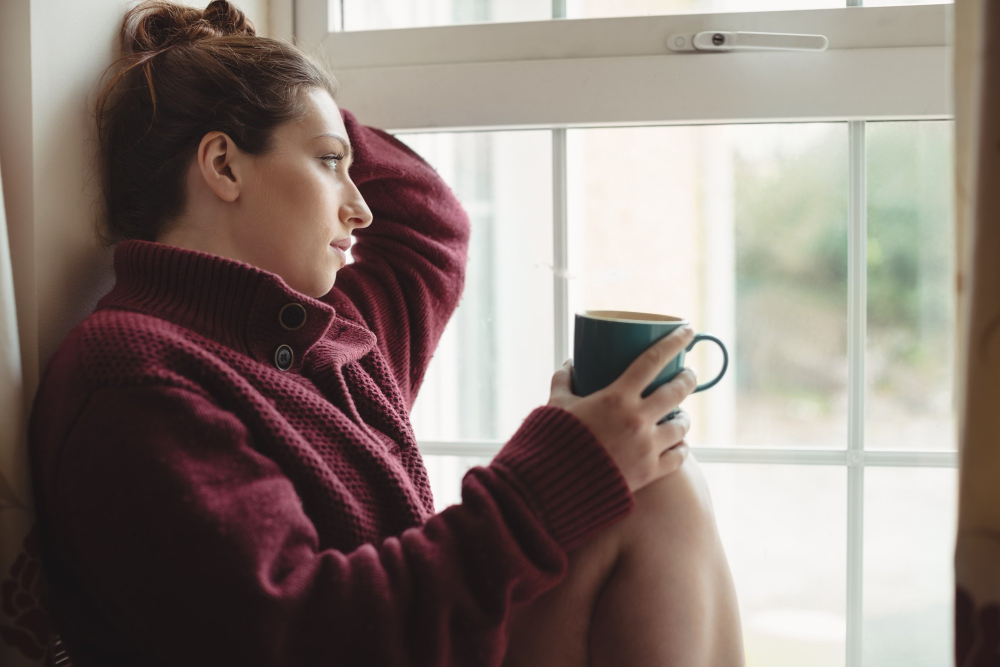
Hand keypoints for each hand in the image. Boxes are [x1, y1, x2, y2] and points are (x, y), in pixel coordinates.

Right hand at [547, 326, 696, 493]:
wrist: (555, 488)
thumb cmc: (553, 443)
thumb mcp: (556, 406)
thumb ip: (563, 381)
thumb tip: (569, 365)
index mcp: (616, 398)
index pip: (653, 360)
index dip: (674, 341)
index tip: (687, 330)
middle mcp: (637, 419)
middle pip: (677, 390)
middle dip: (687, 378)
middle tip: (688, 374)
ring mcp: (647, 447)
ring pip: (682, 425)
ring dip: (683, 416)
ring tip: (679, 414)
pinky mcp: (650, 472)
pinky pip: (679, 456)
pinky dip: (681, 447)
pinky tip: (678, 444)